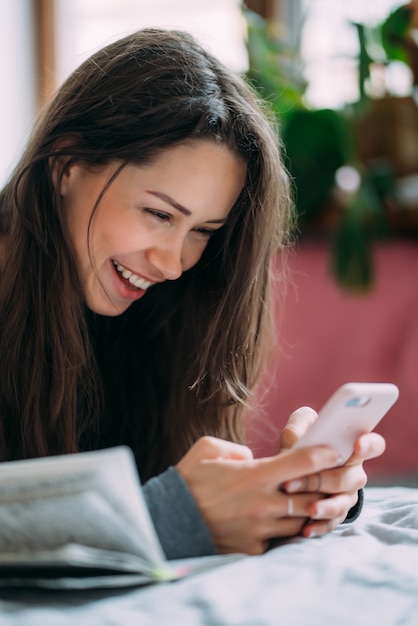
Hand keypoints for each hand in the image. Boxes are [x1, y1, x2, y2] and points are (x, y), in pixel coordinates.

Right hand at [176, 435, 340, 554]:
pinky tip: (288, 520)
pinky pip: (281, 538)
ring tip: (317, 499)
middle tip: (336, 477)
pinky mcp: (254, 547)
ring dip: (311, 509)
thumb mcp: (207, 449)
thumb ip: (236, 449)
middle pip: (312, 495)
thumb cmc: (189, 480)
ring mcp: (261, 528)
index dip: (323, 454)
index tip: (335, 450)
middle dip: (327, 486)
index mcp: (255, 475)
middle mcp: (263, 503)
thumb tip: (251, 458)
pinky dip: (288, 529)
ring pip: (302, 519)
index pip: (301, 462)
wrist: (169, 521)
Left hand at [280, 406, 385, 537]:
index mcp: (352, 449)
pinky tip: (306, 530)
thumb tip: (296, 439)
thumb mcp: (299, 429)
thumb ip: (299, 426)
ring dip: (325, 506)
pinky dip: (318, 527)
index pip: (374, 445)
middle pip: (348, 478)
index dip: (369, 445)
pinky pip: (331, 523)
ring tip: (309, 509)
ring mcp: (347, 496)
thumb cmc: (302, 442)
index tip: (356, 445)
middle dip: (321, 479)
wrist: (292, 470)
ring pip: (341, 503)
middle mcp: (354, 474)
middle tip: (292, 481)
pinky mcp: (335, 515)